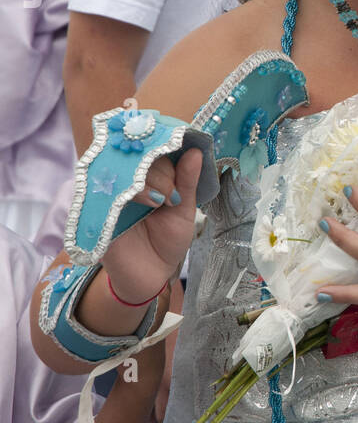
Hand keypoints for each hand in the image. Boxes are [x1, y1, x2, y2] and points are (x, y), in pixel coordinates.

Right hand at [100, 148, 202, 304]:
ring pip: (122, 169)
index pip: (151, 146)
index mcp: (145, 175)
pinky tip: (148, 201)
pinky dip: (128, 192)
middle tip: (174, 195)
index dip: (167, 147)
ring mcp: (108, 193)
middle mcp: (124, 180)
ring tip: (164, 202)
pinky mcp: (97, 211)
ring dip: (148, 180)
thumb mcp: (184, 210)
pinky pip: (106, 191)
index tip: (185, 157)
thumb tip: (195, 151)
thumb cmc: (166, 241)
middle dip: (160, 169)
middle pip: (135, 154)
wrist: (152, 276)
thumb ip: (187, 181)